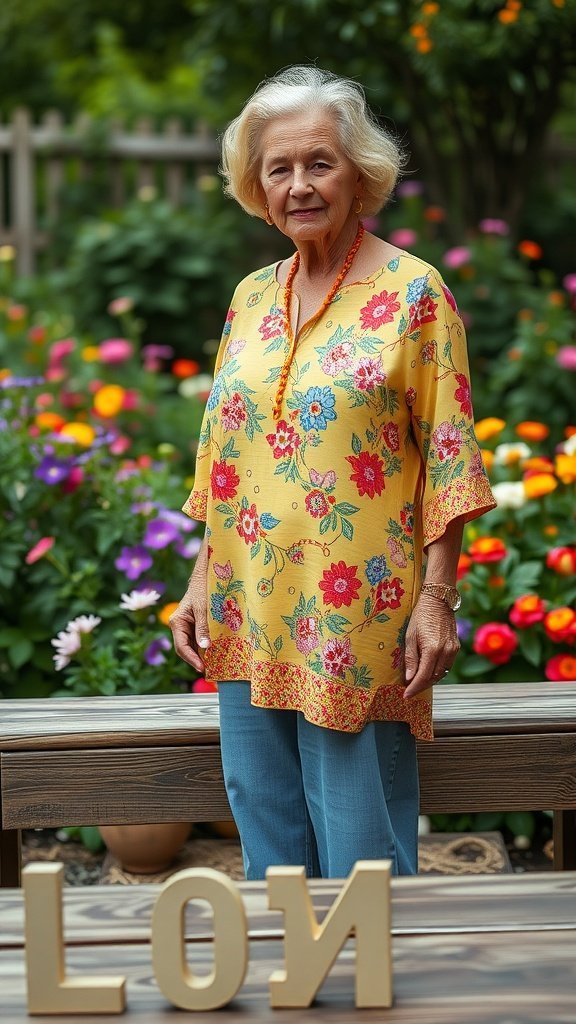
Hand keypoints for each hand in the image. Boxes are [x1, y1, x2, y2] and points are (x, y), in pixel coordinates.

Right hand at [169, 541, 209, 672]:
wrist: (208, 574)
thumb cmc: (203, 588)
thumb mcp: (204, 608)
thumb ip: (203, 628)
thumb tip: (204, 648)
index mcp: (177, 622)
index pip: (182, 647)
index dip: (192, 659)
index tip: (202, 668)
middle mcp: (180, 626)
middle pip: (188, 649)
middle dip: (199, 660)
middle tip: (212, 672)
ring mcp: (189, 626)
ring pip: (195, 646)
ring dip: (205, 655)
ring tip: (217, 666)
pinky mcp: (197, 625)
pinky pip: (201, 639)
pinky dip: (209, 647)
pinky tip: (219, 653)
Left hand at [403, 594, 459, 698]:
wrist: (438, 601)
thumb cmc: (421, 616)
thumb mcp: (410, 636)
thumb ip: (410, 658)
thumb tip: (409, 678)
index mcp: (432, 649)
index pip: (423, 676)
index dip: (414, 688)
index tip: (406, 695)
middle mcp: (446, 652)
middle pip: (433, 678)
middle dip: (421, 686)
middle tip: (409, 691)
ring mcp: (453, 650)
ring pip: (441, 674)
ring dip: (429, 681)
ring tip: (417, 684)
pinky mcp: (456, 648)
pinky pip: (446, 666)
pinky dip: (437, 672)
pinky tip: (428, 672)